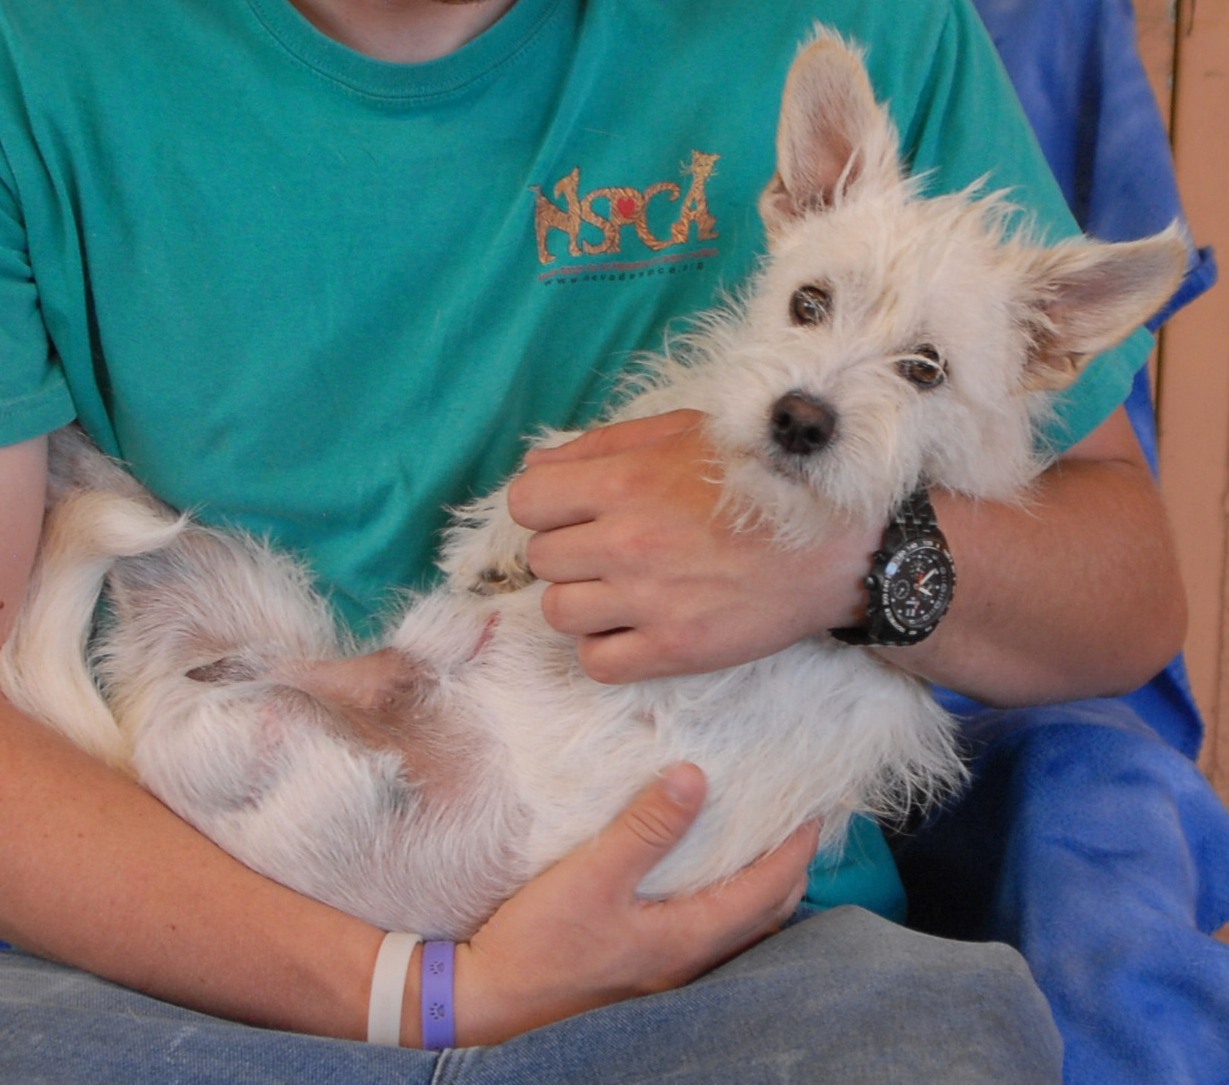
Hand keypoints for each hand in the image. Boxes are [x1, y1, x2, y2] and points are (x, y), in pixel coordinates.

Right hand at [453, 763, 816, 1044]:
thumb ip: (645, 828)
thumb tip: (695, 776)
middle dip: (792, 869)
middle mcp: (690, 961)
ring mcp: (669, 973)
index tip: (815, 809)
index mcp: (688, 937)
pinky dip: (728, 905)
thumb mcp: (591, 876)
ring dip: (762, 890)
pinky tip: (705, 883)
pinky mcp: (645, 971)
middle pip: (767, 915)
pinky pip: (710, 936)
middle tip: (797, 824)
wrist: (489, 1003)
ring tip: (761, 848)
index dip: (797, 848)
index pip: (768, 889)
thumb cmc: (538, 944)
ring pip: (741, 930)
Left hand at [507, 410, 875, 682]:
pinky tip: (635, 627)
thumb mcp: (683, 434)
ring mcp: (648, 601)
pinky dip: (606, 648)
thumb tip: (535, 466)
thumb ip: (604, 446)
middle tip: (611, 548)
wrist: (837, 544)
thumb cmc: (760, 479)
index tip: (576, 510)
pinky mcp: (673, 650)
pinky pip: (595, 663)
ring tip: (623, 589)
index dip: (546, 505)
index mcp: (626, 482)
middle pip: (541, 559)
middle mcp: (627, 541)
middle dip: (569, 551)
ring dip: (583, 601)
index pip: (526, 501)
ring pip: (558, 612)